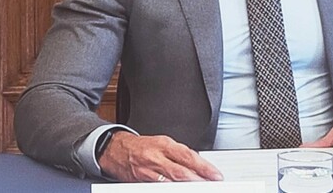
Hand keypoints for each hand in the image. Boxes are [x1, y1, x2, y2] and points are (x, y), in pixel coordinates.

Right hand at [98, 131, 222, 181]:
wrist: (116, 150)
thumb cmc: (142, 146)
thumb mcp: (162, 143)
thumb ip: (179, 154)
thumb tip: (197, 163)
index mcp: (164, 145)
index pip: (189, 156)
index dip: (204, 167)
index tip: (215, 175)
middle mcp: (156, 158)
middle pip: (181, 171)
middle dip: (198, 180)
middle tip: (211, 184)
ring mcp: (148, 172)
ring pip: (171, 183)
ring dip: (186, 187)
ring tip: (199, 189)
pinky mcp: (140, 182)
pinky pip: (157, 188)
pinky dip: (170, 190)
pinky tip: (178, 191)